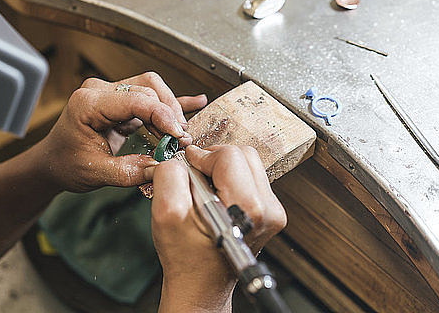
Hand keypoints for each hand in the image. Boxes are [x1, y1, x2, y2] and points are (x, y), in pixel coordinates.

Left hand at [35, 72, 206, 191]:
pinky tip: (195, 102)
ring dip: (170, 110)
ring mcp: (111, 92)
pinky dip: (171, 102)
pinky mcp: (121, 100)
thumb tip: (161, 168)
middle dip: (169, 114)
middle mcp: (100, 90)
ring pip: (152, 89)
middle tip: (181, 141)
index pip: (135, 100)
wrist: (53, 161)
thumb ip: (128, 172)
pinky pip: (150, 97)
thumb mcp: (95, 172)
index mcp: (88, 102)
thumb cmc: (66, 163)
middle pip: (148, 89)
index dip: (162, 116)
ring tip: (180, 135)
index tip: (178, 135)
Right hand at [151, 145, 286, 311]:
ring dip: (220, 169)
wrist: (201, 283)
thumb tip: (179, 157)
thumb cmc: (187, 257)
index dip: (201, 157)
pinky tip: (214, 198)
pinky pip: (249, 176)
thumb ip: (169, 177)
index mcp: (247, 209)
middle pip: (242, 155)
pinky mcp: (268, 210)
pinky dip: (228, 179)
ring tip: (204, 192)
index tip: (187, 167)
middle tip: (195, 180)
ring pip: (247, 163)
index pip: (228, 156)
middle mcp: (267, 209)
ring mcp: (271, 211)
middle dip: (213, 161)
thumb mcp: (166, 214)